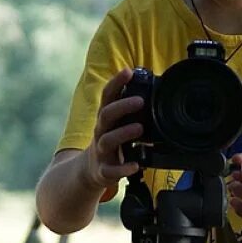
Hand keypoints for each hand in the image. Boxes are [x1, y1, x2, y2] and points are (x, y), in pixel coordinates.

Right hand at [84, 68, 144, 193]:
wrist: (88, 171)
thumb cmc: (109, 141)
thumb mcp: (116, 123)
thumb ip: (130, 108)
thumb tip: (153, 86)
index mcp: (105, 118)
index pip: (108, 96)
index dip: (116, 82)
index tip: (127, 71)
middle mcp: (101, 131)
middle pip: (106, 115)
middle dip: (122, 106)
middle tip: (140, 101)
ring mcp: (101, 151)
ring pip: (108, 140)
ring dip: (123, 133)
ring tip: (139, 128)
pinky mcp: (103, 171)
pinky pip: (111, 170)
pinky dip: (123, 168)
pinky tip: (136, 165)